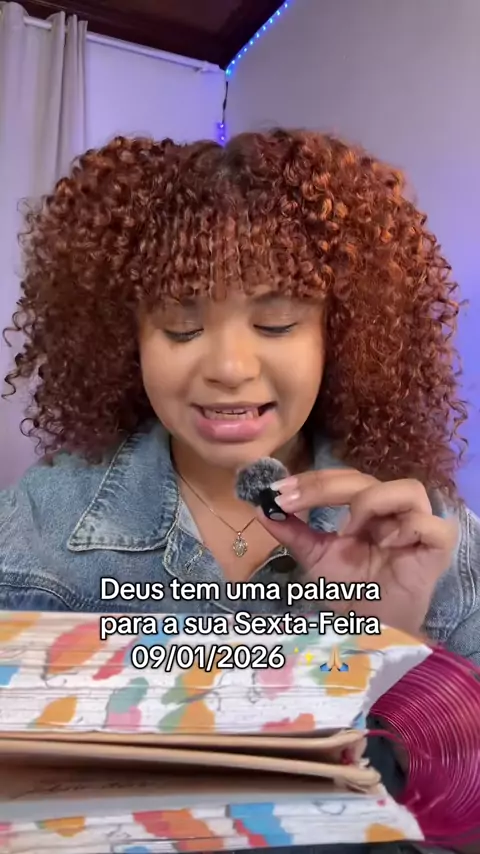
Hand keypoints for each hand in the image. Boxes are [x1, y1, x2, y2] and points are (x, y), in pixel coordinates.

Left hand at [256, 468, 457, 635]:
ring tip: (348, 530)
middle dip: (323, 487)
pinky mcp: (437, 548)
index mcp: (365, 507)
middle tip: (291, 501)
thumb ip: (292, 532)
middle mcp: (393, 510)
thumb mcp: (314, 558)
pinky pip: (431, 524)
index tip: (276, 492)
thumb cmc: (350, 592)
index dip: (309, 481)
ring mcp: (418, 526)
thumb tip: (261, 507)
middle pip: (365, 479)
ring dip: (370, 501)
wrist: (373, 632)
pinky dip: (407, 527)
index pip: (339, 479)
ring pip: (407, 489)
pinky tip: (386, 544)